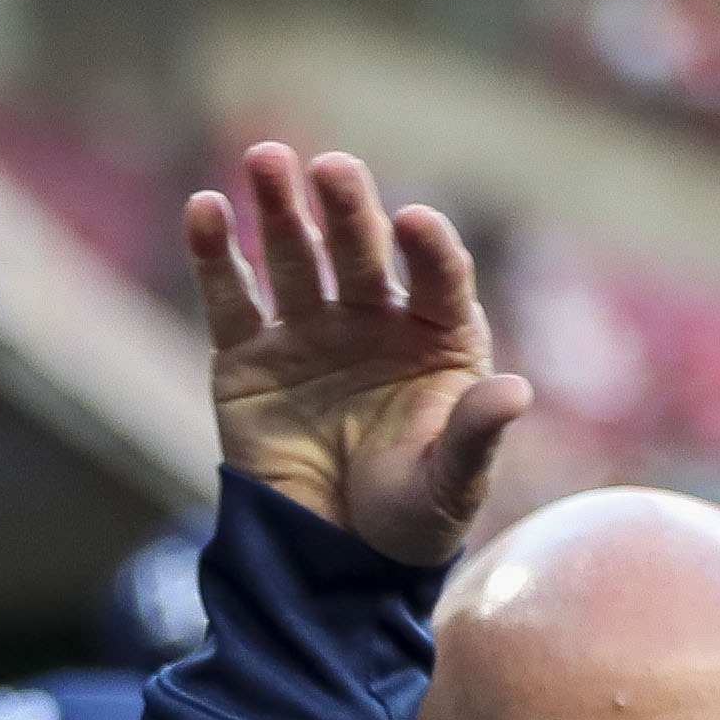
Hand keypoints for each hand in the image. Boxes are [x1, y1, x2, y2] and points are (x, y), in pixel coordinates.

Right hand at [188, 143, 533, 565]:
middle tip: (331, 169)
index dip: (427, 250)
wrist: (331, 559)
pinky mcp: (247, 357)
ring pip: (293, 258)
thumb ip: (476, 435)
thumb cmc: (410, 517)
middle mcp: (373, 320)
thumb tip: (515, 391)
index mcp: (437, 337)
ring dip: (278, 208)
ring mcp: (308, 333)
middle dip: (347, 209)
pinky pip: (228, 299)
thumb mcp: (452, 483)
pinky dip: (214, 254)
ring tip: (265, 159)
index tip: (413, 225)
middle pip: (360, 252)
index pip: (437, 278)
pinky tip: (204, 209)